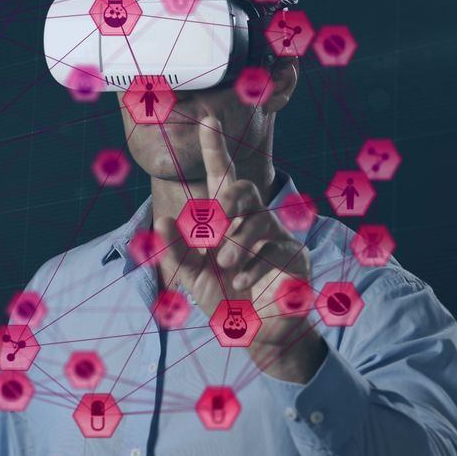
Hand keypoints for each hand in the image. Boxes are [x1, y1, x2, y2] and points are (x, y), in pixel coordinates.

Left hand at [155, 117, 325, 381]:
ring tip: (226, 266)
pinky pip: (276, 247)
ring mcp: (277, 238)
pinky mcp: (295, 257)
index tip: (206, 118)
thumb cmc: (225, 302)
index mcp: (227, 224)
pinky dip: (254, 264)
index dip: (215, 149)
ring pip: (260, 218)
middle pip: (244, 190)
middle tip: (216, 230)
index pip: (223, 179)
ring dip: (238, 242)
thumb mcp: (192, 279)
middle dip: (228, 203)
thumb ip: (176, 252)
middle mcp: (253, 224)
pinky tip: (241, 281)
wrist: (256, 337)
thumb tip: (161, 218)